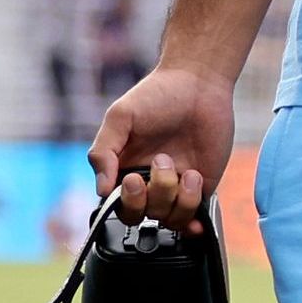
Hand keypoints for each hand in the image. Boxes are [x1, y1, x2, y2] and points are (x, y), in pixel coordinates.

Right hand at [92, 63, 234, 225]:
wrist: (199, 85)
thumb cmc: (156, 96)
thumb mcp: (119, 117)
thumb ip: (102, 152)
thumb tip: (101, 190)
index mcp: (123, 168)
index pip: (116, 204)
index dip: (125, 201)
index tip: (132, 178)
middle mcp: (147, 182)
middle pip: (139, 216)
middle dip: (148, 200)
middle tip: (159, 166)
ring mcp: (174, 187)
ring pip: (168, 217)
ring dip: (175, 195)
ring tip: (184, 168)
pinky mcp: (200, 187)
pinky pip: (194, 215)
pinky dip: (193, 206)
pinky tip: (194, 179)